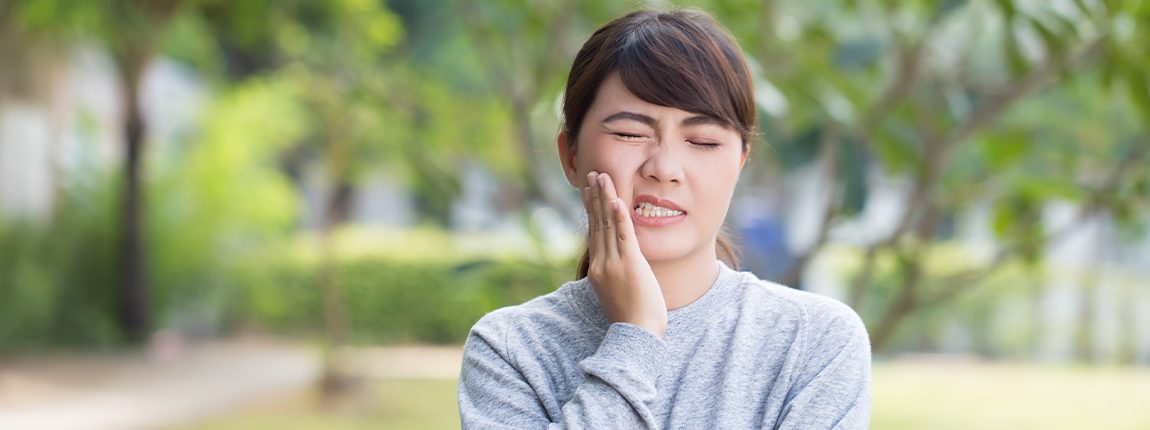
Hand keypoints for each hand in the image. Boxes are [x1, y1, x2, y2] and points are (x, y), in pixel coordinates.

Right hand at [581, 171, 667, 337]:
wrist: (636, 335)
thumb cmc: (632, 319)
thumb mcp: (617, 293)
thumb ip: (615, 275)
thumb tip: (619, 265)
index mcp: (598, 269)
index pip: (594, 233)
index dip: (592, 210)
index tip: (589, 191)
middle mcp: (602, 263)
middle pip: (597, 223)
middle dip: (595, 197)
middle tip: (592, 175)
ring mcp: (614, 264)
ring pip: (607, 225)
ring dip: (605, 198)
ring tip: (602, 178)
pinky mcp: (630, 265)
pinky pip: (624, 235)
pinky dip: (620, 216)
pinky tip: (617, 200)